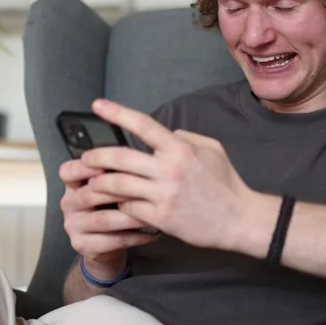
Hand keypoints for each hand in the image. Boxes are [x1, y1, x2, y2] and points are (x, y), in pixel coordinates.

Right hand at [59, 155, 159, 277]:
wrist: (105, 247)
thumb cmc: (111, 210)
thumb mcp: (108, 190)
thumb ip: (114, 174)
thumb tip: (138, 157)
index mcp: (73, 186)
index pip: (68, 172)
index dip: (84, 167)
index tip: (106, 165)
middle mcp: (69, 204)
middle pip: (89, 194)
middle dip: (119, 191)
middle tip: (144, 189)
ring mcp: (73, 226)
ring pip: (103, 219)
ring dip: (130, 216)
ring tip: (151, 212)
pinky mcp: (82, 245)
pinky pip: (111, 241)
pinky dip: (134, 237)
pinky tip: (151, 232)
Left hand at [80, 98, 256, 251]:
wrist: (240, 220)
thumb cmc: (226, 184)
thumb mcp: (212, 150)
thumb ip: (185, 138)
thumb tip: (165, 132)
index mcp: (181, 148)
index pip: (142, 125)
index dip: (117, 113)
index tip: (98, 105)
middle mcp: (170, 169)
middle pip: (120, 157)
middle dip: (96, 156)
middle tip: (85, 158)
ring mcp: (164, 195)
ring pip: (118, 185)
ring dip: (100, 183)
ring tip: (93, 183)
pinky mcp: (162, 218)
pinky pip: (129, 208)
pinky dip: (120, 205)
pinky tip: (117, 204)